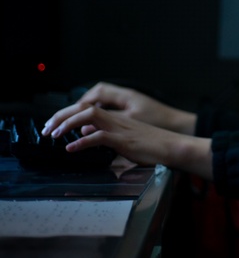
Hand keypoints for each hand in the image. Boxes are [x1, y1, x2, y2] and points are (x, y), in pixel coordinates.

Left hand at [42, 105, 213, 179]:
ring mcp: (121, 128)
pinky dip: (82, 142)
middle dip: (61, 116)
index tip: (54, 125)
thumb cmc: (154, 145)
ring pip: (89, 117)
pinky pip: (99, 137)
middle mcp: (117, 119)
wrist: (174, 147)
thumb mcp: (126, 137)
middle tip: (46, 129)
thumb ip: (105, 133)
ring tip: (54, 135)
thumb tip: (87, 131)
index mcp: (117, 118)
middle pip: (84, 108)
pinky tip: (71, 149)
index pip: (87, 108)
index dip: (68, 114)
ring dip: (68, 124)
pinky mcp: (124, 140)